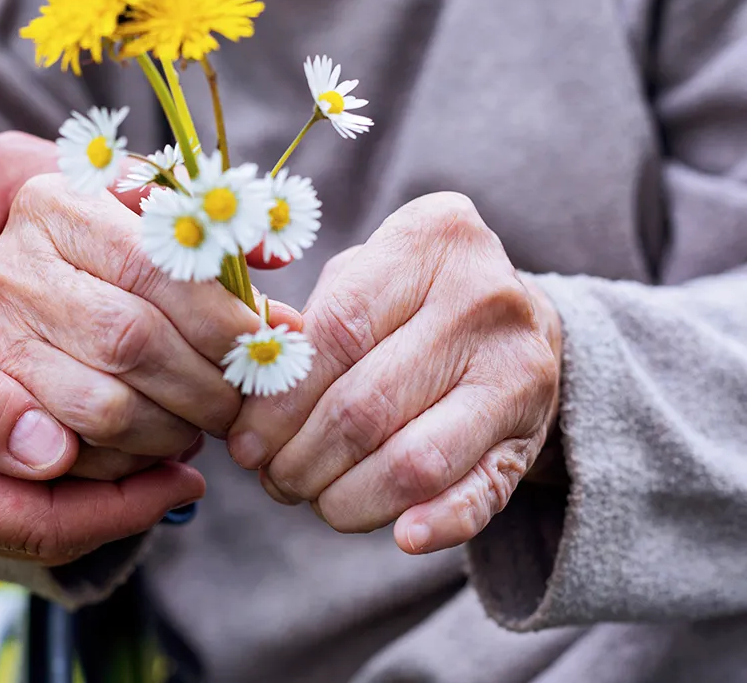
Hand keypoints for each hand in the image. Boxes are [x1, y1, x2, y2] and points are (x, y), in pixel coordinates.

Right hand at [0, 174, 288, 479]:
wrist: (16, 271)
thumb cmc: (110, 248)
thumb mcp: (152, 223)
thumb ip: (215, 246)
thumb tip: (282, 304)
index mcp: (58, 205)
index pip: (151, 266)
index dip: (217, 316)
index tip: (261, 345)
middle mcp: (13, 267)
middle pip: (128, 339)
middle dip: (204, 382)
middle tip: (242, 399)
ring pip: (102, 406)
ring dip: (172, 429)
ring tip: (203, 422)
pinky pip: (75, 451)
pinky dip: (131, 461)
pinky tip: (157, 443)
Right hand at [0, 240, 202, 561]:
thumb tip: (52, 452)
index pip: (39, 520)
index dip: (124, 506)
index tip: (188, 475)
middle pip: (41, 528)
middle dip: (124, 504)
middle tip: (194, 461)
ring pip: (24, 514)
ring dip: (95, 490)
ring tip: (160, 446)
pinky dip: (54, 473)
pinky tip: (88, 434)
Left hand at [226, 193, 561, 553]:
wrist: (518, 316)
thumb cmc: (409, 296)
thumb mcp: (362, 275)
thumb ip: (308, 326)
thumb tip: (246, 404)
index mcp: (431, 240)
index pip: (336, 332)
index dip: (278, 401)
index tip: (243, 441)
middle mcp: (484, 297)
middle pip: (367, 406)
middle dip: (302, 459)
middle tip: (272, 478)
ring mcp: (520, 367)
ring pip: (415, 460)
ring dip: (347, 498)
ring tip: (313, 498)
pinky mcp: (533, 432)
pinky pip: (483, 492)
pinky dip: (441, 523)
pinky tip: (402, 536)